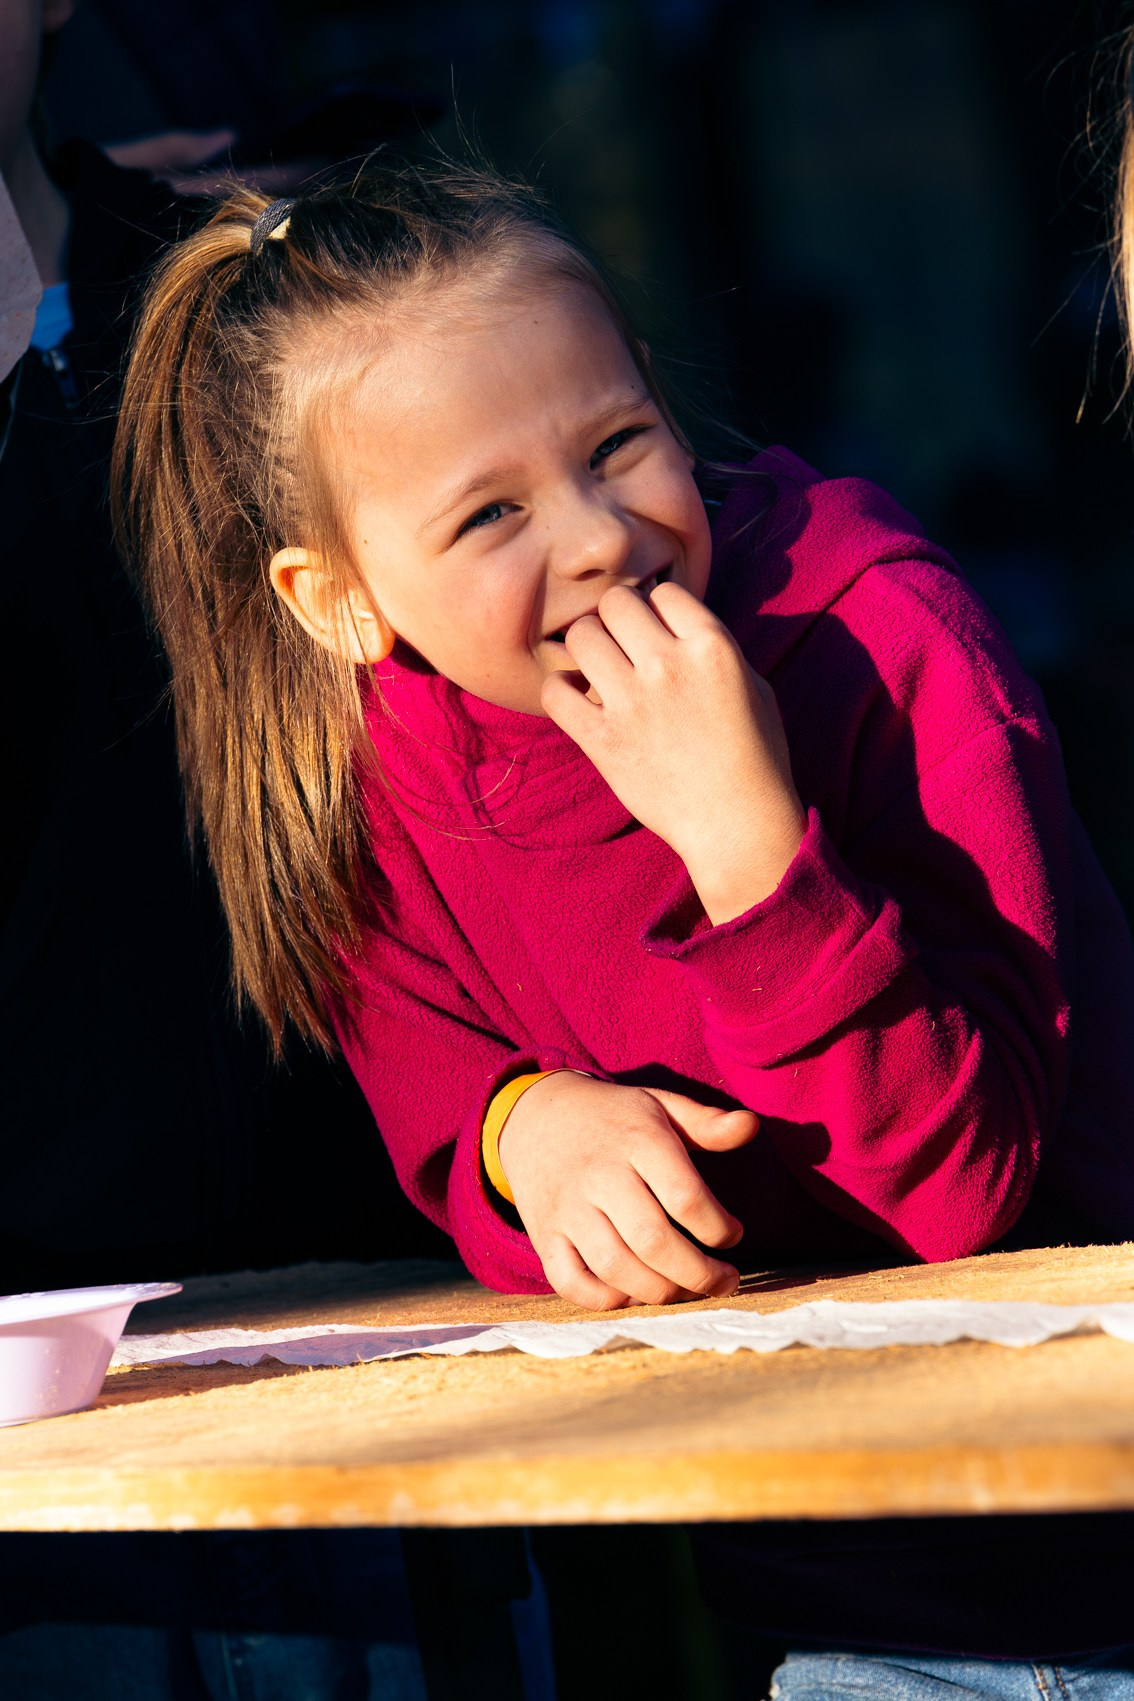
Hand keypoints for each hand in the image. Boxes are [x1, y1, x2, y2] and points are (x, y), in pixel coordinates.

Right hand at [497, 1072, 757, 1308]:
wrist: (534, 1114)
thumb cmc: (613, 1117)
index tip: (733, 1233)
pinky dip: (606, 1300)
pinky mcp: (544, 1234)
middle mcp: (599, 1175)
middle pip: (653, 1241)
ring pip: (615, 1268)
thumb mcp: (659, 1105)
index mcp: (636, 1140)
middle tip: (725, 1281)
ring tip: (687, 1289)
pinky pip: (570, 1282)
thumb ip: (705, 1122)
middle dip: (699, 1274)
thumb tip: (750, 1125)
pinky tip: (635, 1293)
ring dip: (661, 1292)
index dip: (719, 1227)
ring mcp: (567, 1208)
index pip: (685, 1196)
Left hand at [541, 580, 805, 922]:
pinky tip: (577, 703)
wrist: (737, 824)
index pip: (664, 590)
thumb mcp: (753, 686)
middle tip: (621, 647)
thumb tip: (676, 621)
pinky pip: (555, 692)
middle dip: (616, 620)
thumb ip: (713, 647)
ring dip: (586, 649)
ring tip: (598, 672)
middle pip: (615, 602)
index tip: (659, 634)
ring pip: (580, 635)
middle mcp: (668, 664)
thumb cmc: (755, 756)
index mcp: (711, 645)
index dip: (658, 609)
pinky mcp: (601, 739)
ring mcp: (631, 702)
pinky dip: (559, 691)